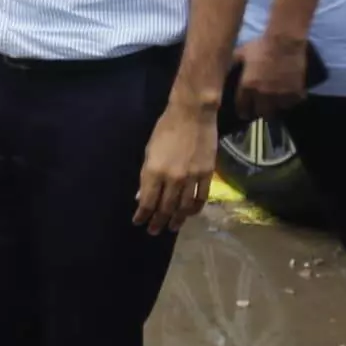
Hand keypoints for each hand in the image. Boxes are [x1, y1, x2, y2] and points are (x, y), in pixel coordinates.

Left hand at [134, 101, 217, 235]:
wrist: (192, 114)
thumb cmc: (166, 129)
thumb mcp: (149, 151)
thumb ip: (146, 176)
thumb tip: (141, 196)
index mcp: (154, 171)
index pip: (147, 202)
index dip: (142, 215)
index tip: (139, 223)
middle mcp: (172, 179)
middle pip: (165, 208)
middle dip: (158, 222)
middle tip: (154, 231)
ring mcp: (191, 178)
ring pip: (183, 207)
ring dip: (176, 220)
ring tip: (172, 228)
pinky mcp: (207, 175)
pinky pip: (201, 198)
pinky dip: (194, 209)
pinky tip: (189, 214)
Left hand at [231, 30, 309, 120]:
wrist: (285, 41)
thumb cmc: (261, 45)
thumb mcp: (242, 53)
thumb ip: (233, 63)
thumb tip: (223, 67)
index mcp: (247, 87)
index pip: (242, 109)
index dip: (243, 111)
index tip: (245, 111)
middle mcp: (263, 95)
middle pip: (260, 114)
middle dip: (260, 112)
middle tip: (261, 108)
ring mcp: (280, 95)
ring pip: (278, 111)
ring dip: (276, 107)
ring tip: (276, 102)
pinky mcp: (295, 92)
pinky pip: (293, 103)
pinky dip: (291, 100)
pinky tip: (290, 95)